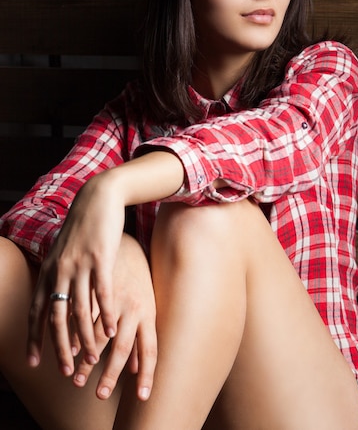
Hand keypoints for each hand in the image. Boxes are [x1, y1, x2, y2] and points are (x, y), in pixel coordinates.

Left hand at [27, 172, 125, 377]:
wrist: (98, 198)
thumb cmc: (84, 226)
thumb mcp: (64, 250)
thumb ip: (59, 273)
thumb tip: (58, 296)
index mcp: (49, 269)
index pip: (37, 310)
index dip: (34, 337)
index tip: (34, 362)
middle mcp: (59, 270)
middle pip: (56, 317)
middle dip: (59, 348)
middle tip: (65, 371)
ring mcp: (79, 264)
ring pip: (79, 310)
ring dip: (85, 339)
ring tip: (91, 360)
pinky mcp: (100, 258)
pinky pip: (102, 293)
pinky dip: (105, 315)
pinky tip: (111, 331)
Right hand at [73, 233, 156, 400]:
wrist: (126, 243)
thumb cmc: (138, 279)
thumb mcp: (146, 305)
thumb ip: (141, 336)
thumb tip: (138, 369)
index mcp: (148, 312)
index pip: (151, 349)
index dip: (148, 374)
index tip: (143, 397)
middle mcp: (132, 307)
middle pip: (123, 346)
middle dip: (111, 373)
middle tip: (99, 394)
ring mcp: (113, 298)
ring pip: (99, 333)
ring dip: (87, 358)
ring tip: (77, 378)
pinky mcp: (96, 290)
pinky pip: (86, 315)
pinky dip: (77, 334)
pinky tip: (70, 348)